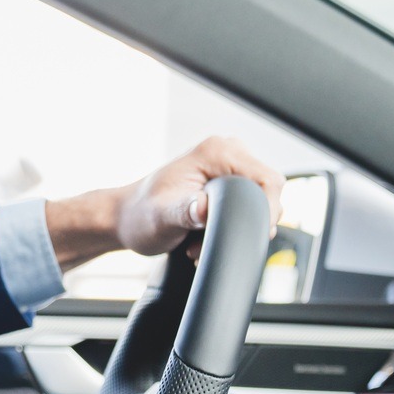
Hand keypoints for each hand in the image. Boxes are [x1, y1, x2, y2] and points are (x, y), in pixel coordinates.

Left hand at [44, 137, 284, 270]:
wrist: (125, 218)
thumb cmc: (140, 216)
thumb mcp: (162, 217)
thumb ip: (186, 211)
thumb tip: (206, 209)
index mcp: (217, 152)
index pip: (268, 180)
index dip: (267, 211)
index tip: (249, 235)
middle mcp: (227, 152)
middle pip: (269, 191)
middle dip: (249, 222)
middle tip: (212, 241)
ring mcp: (228, 166)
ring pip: (259, 201)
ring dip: (238, 226)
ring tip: (202, 241)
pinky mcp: (226, 181)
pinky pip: (247, 204)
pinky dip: (232, 224)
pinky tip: (205, 236)